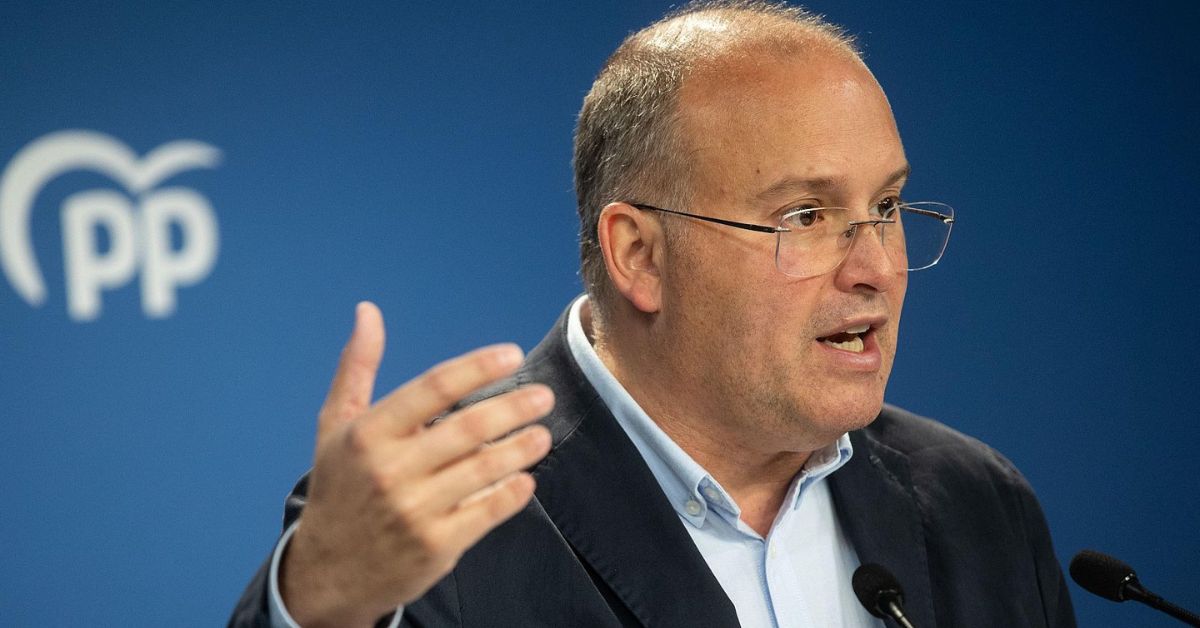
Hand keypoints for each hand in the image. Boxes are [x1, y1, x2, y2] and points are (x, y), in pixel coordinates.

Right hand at [280, 302, 553, 626]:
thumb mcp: (336, 426)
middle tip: (543, 396)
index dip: (478, 367)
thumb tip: (368, 311)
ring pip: (485, 469)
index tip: (512, 354)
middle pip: (469, 428)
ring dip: (522, 448)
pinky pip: (488, 511)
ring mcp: (415, 510)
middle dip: (514, 407)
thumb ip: (358, 367)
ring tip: (542, 434)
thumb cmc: (340, 487)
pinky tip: (525, 479)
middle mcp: (391, 470)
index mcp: (368, 434)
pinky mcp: (437, 546)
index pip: (433, 387)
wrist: (328, 572)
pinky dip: (513, 492)